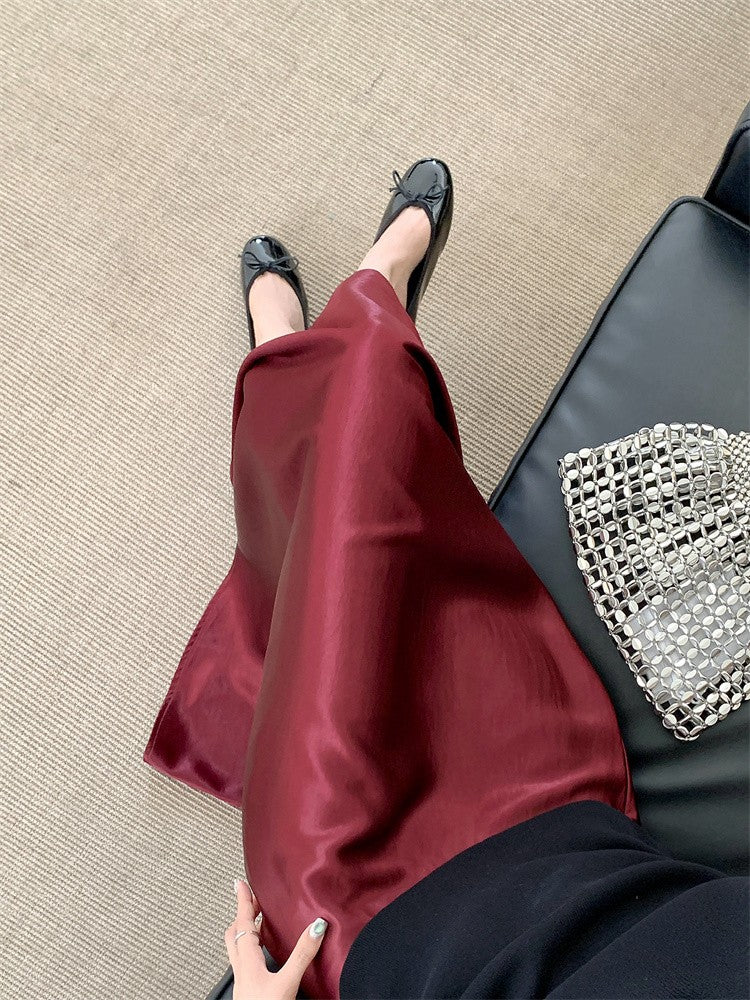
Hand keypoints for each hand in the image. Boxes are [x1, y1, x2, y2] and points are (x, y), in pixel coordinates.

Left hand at [224, 876, 327, 999]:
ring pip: (237, 949)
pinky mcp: (247, 992)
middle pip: (234, 934)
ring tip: (256, 922)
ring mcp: (242, 982)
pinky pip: (244, 962)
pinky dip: (250, 950)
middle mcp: (241, 970)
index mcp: (247, 962)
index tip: (239, 883)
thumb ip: (301, 954)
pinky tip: (262, 956)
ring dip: (245, 931)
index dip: (242, 901)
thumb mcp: (287, 983)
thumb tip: (316, 927)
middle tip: (251, 899)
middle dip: (242, 914)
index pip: (242, 923)